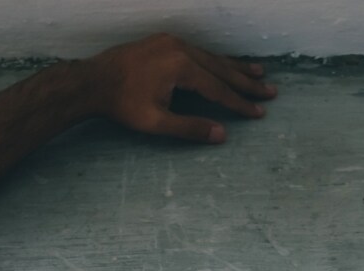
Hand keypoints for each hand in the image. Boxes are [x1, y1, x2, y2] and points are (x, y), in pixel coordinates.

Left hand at [84, 32, 276, 143]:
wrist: (93, 80)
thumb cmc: (122, 104)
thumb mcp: (156, 122)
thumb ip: (190, 128)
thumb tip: (222, 135)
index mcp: (181, 67)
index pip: (219, 89)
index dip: (240, 103)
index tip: (260, 112)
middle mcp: (181, 49)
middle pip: (221, 69)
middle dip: (247, 82)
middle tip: (270, 91)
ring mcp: (172, 42)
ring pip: (211, 57)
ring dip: (235, 67)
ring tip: (257, 73)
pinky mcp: (164, 42)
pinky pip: (198, 51)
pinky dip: (215, 60)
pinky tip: (224, 65)